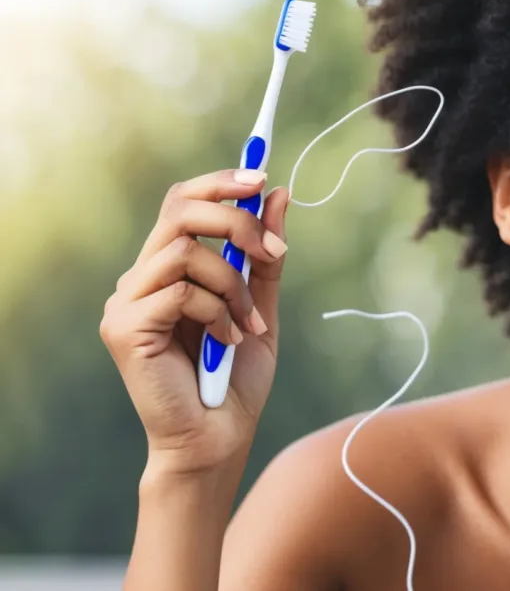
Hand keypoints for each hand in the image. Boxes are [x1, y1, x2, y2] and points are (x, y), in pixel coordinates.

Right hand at [101, 169, 289, 475]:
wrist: (218, 440)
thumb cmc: (236, 380)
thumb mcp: (262, 307)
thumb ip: (266, 256)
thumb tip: (279, 193)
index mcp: (169, 269)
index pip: (183, 201)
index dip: (221, 182)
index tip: (263, 177)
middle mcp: (141, 278)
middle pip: (181, 210)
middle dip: (237, 222)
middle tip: (274, 252)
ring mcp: (126, 302)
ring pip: (187, 251)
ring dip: (236, 285)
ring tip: (250, 326)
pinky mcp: (123, 327)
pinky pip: (182, 293)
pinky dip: (219, 314)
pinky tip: (228, 344)